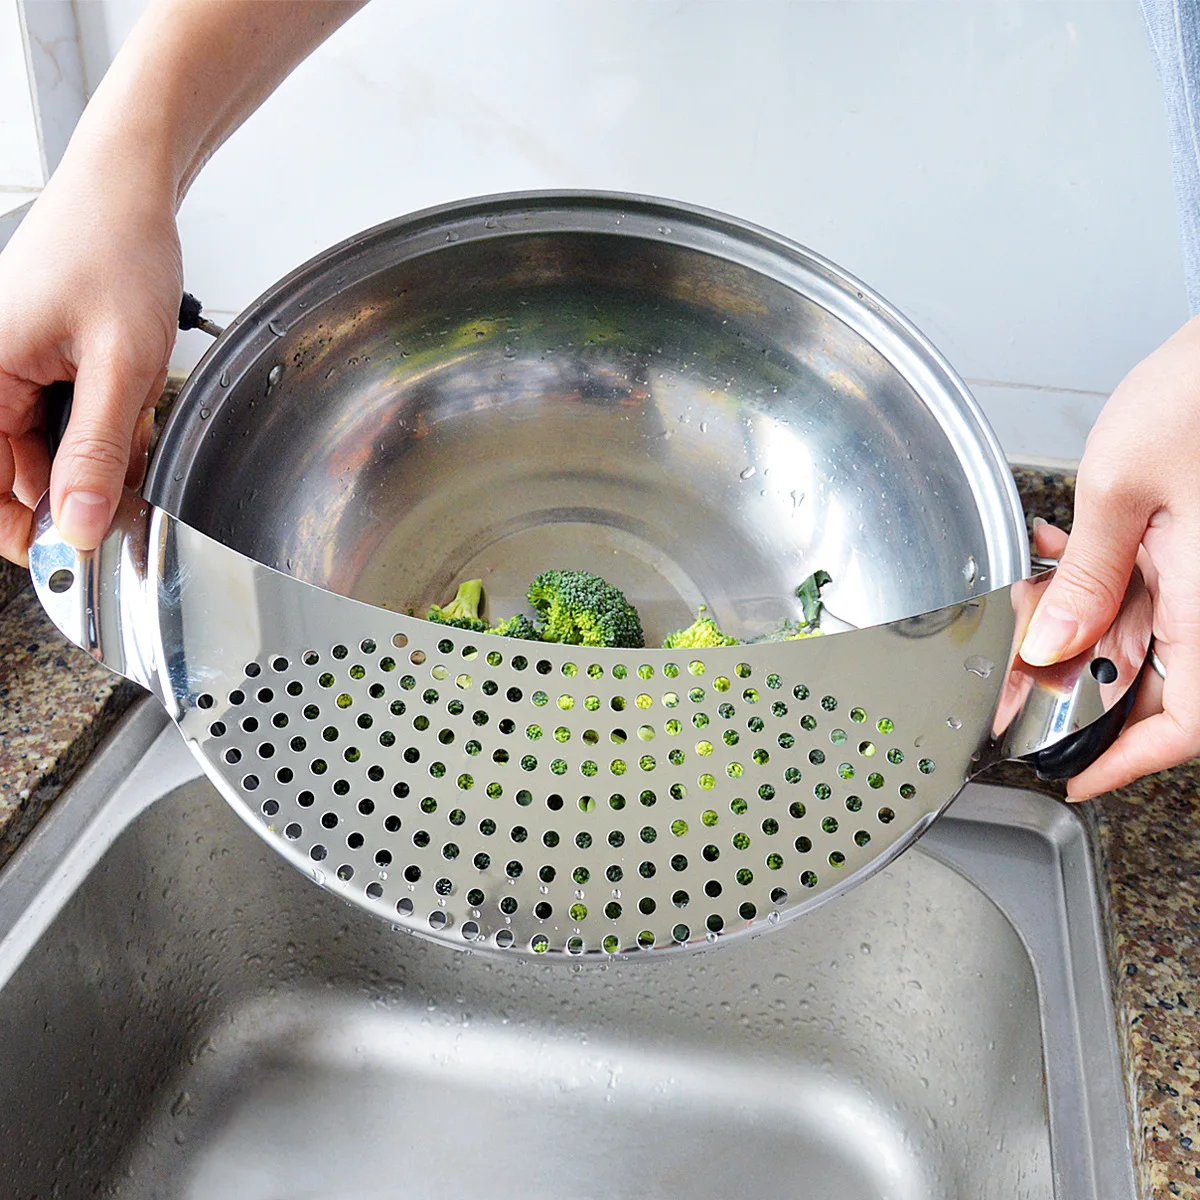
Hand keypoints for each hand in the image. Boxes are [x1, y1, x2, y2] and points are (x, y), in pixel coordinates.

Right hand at [0, 147, 181, 564]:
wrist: (130, 191)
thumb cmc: (115, 251)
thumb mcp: (121, 365)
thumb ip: (97, 451)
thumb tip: (76, 526)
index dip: (28, 533)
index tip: (76, 558)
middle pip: (22, 476)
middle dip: (81, 488)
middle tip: (131, 481)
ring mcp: (10, 371)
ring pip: (51, 453)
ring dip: (99, 456)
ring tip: (133, 413)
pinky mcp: (37, 364)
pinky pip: (66, 421)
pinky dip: (104, 428)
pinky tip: (131, 403)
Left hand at [1020, 316, 1199, 797]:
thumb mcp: (1121, 490)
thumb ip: (1084, 576)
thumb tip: (1052, 645)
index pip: (1183, 724)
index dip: (1127, 762)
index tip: (1073, 777)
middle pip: (1148, 684)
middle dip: (1072, 685)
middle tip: (1013, 679)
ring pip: (1138, 637)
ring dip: (1075, 628)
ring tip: (1028, 601)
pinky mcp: (1197, 549)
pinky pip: (1145, 590)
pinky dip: (1097, 585)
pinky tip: (1060, 553)